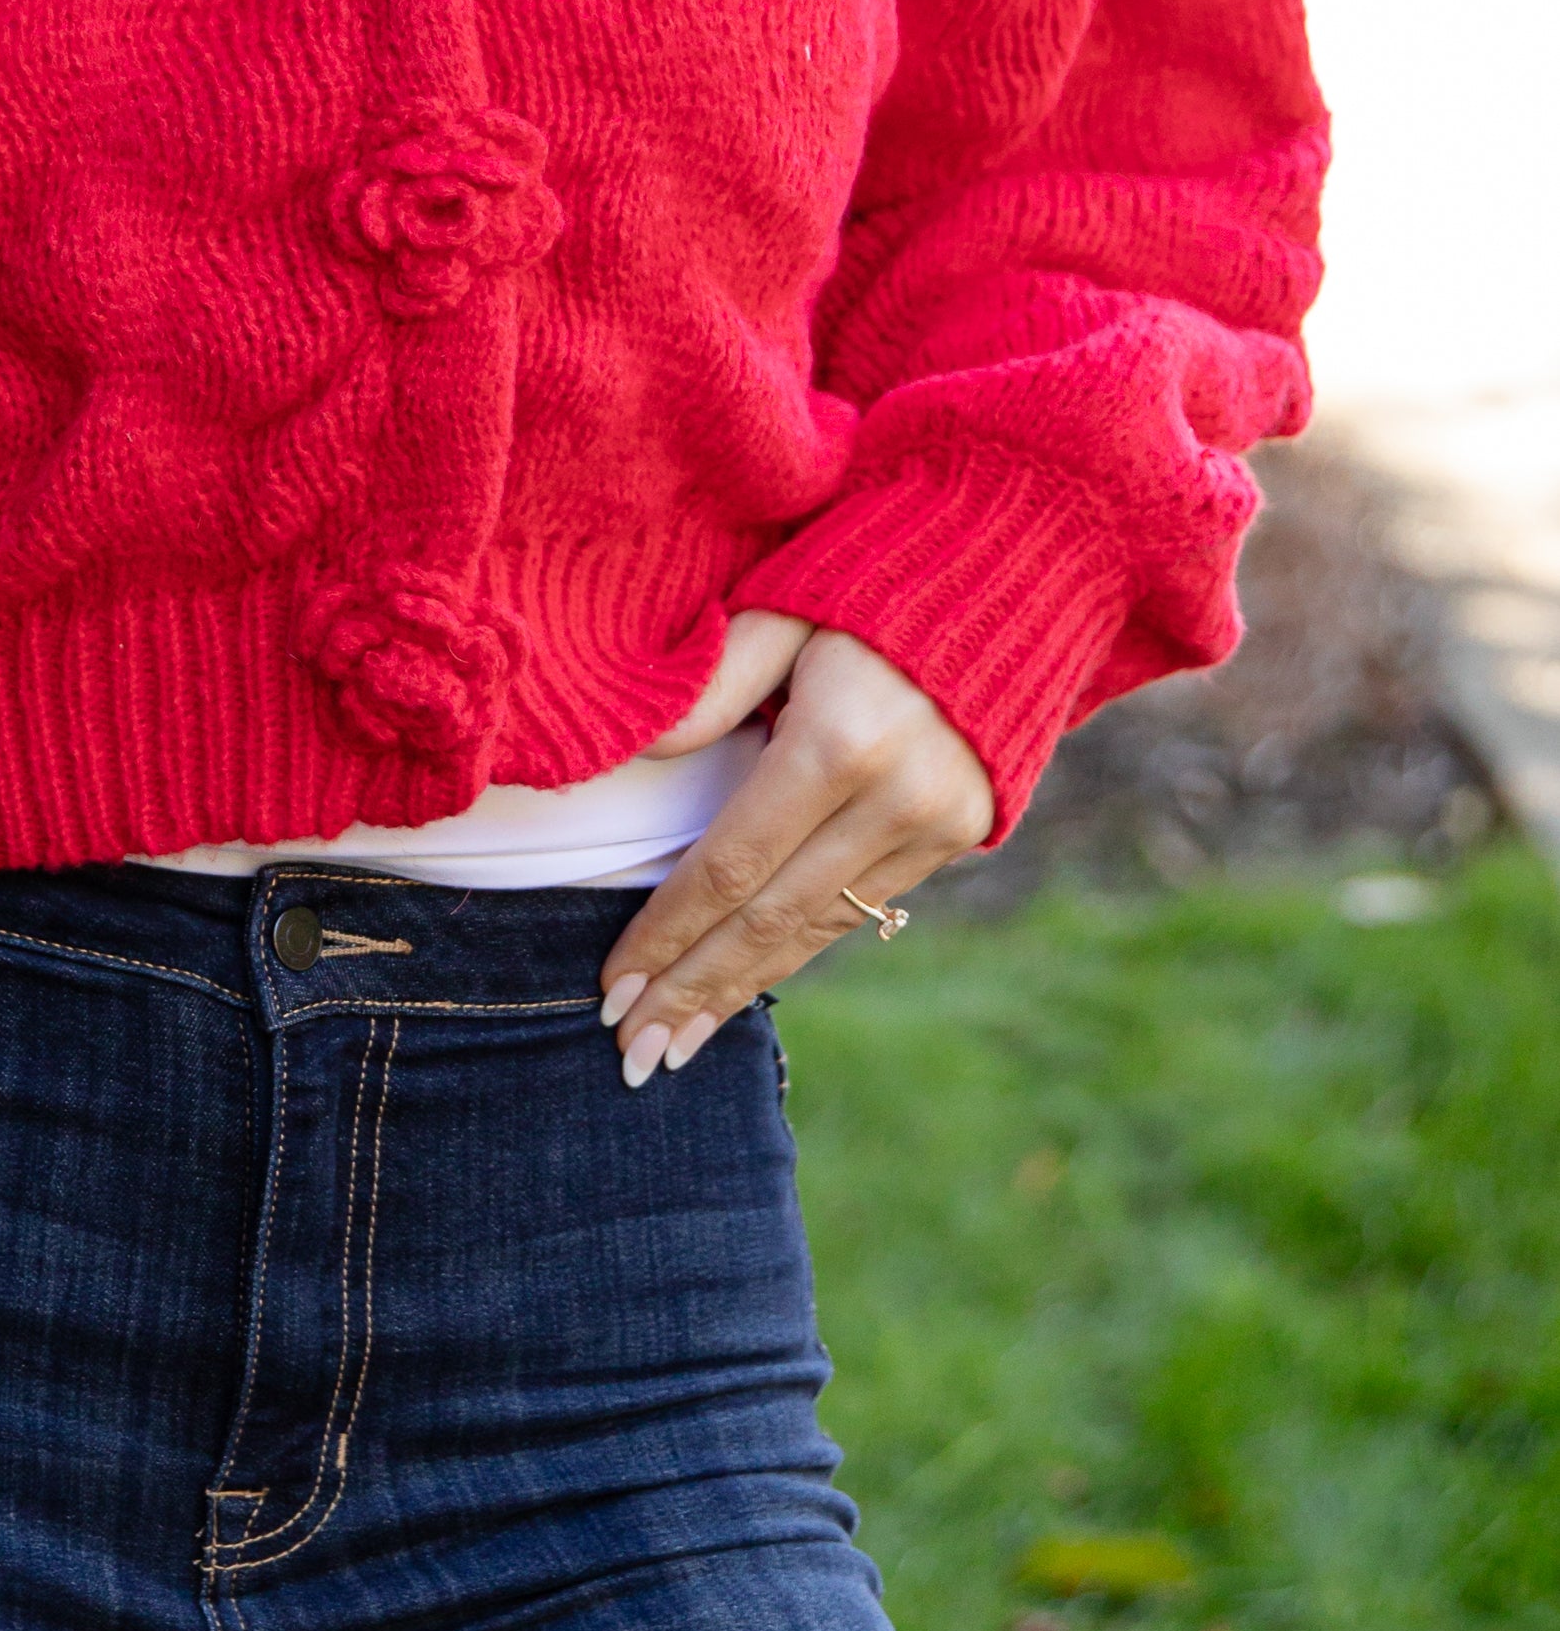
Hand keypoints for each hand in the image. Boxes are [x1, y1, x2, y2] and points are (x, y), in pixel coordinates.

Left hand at [601, 616, 991, 1084]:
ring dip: (743, 990)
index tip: (611, 989)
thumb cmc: (870, 576)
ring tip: (678, 1047)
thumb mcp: (781, 608)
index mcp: (839, 742)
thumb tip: (638, 756)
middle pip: (772, 920)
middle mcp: (895, 799)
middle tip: (633, 1058)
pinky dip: (798, 951)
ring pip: (820, 929)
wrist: (1020, 573)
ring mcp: (938, 824)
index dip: (667, 933)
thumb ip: (710, 685)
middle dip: (694, 992)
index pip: (731, 865)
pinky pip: (862, 909)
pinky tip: (747, 984)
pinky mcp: (963, 833)